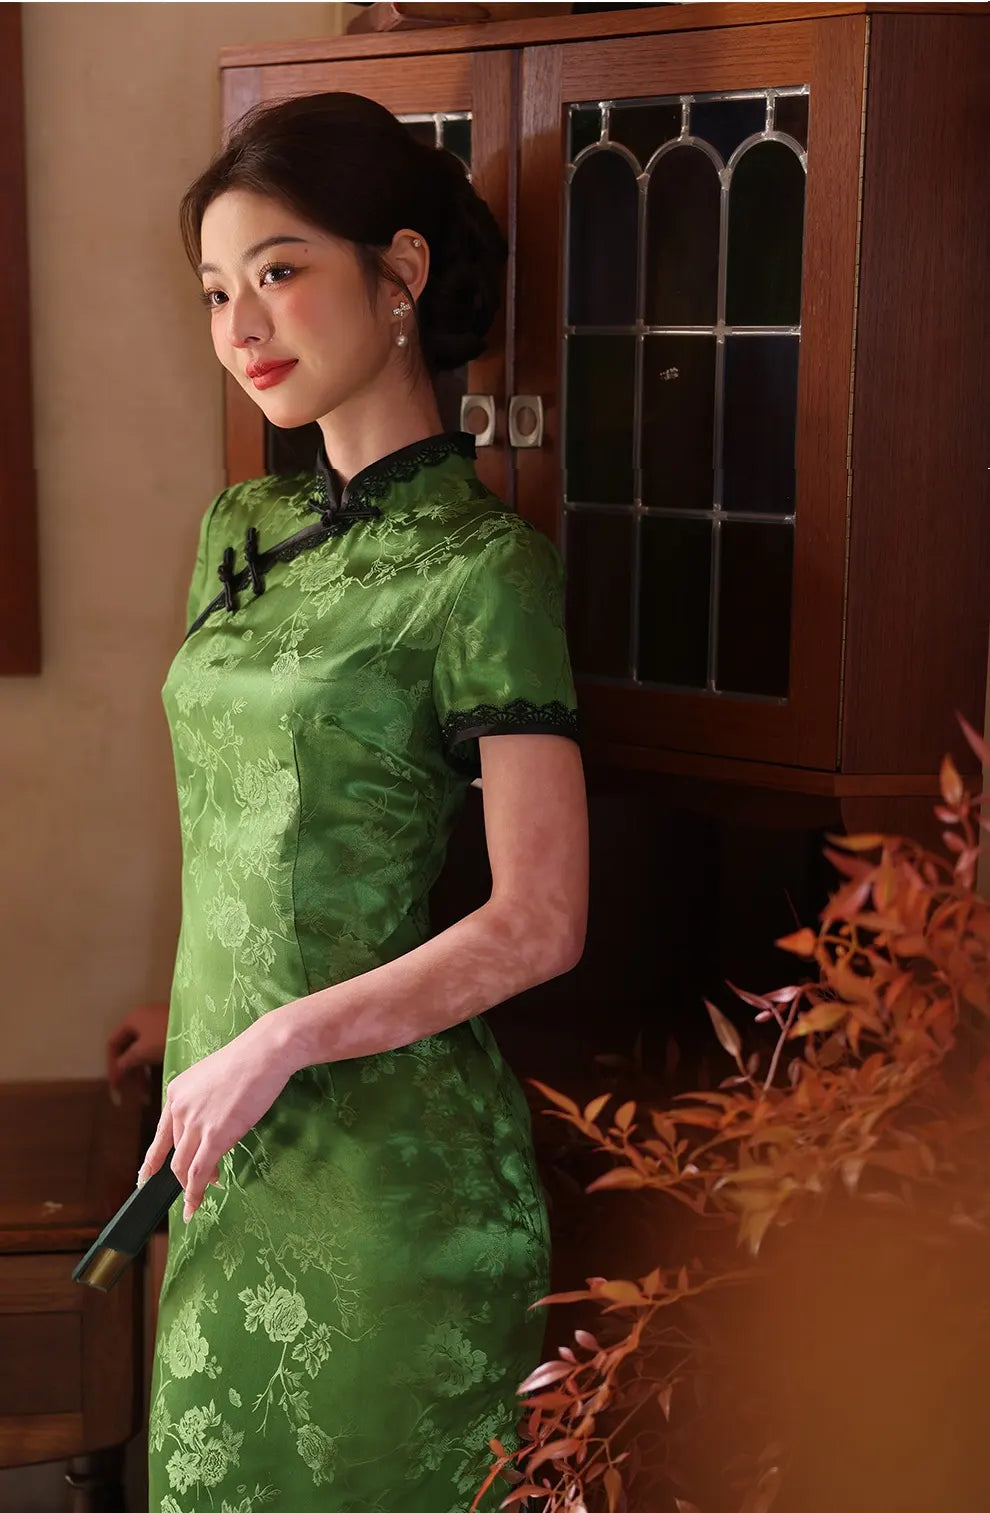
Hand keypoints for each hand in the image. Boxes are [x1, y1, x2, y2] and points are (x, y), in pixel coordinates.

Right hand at [106, 1002, 168, 1093]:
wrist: (203, 1025)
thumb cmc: (168, 1036)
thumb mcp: (143, 1051)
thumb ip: (126, 1061)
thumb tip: (117, 1072)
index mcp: (132, 1019)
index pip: (113, 1044)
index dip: (111, 1066)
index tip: (116, 1086)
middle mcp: (143, 1020)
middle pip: (128, 1050)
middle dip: (129, 1074)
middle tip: (132, 1095)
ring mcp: (158, 1025)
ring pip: (142, 1053)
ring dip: (141, 1074)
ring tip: (146, 1095)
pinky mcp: (172, 1032)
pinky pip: (154, 1052)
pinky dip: (152, 1067)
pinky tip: (157, 1081)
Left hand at [138, 1017, 292, 1223]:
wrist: (264, 1053)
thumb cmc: (249, 1061)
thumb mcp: (214, 1080)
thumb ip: (205, 1104)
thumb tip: (211, 1129)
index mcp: (176, 1092)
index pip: (161, 1134)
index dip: (152, 1160)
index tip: (144, 1177)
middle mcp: (179, 1108)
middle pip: (173, 1153)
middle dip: (182, 1174)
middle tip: (194, 1186)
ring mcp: (195, 1122)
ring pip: (183, 1166)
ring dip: (190, 1187)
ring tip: (197, 1199)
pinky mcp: (214, 1135)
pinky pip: (199, 1172)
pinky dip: (195, 1193)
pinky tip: (195, 1205)